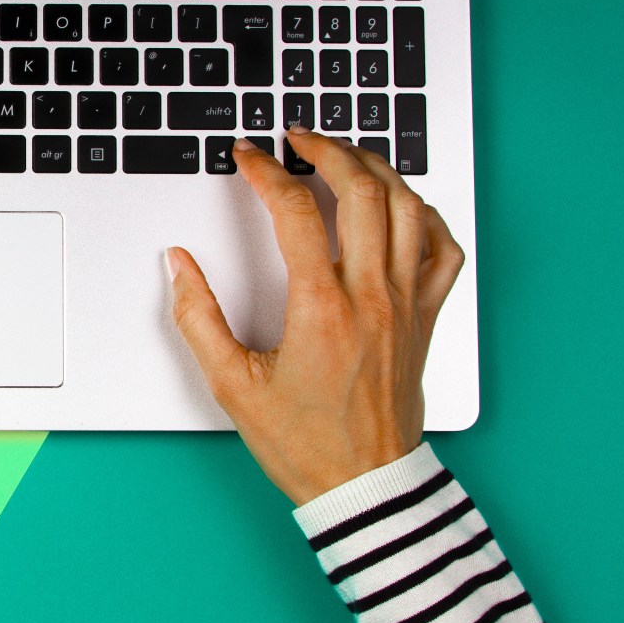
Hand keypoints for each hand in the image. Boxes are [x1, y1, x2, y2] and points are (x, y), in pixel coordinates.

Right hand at [167, 128, 464, 505]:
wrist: (364, 486)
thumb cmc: (304, 442)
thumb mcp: (231, 386)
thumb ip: (198, 319)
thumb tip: (180, 266)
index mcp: (321, 309)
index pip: (295, 210)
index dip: (266, 171)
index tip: (248, 157)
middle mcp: (371, 297)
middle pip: (363, 191)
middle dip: (328, 148)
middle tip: (299, 136)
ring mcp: (406, 304)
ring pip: (409, 208)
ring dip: (376, 169)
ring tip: (346, 155)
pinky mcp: (426, 318)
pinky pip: (443, 250)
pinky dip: (425, 216)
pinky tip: (401, 207)